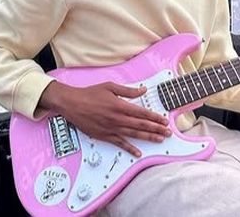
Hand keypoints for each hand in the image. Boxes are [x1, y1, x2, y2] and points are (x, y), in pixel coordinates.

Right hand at [39, 81, 170, 156]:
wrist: (72, 104)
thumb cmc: (90, 94)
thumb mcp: (110, 87)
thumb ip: (128, 90)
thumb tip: (142, 90)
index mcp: (120, 105)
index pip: (142, 113)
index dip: (155, 117)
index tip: (164, 120)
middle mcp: (117, 118)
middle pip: (141, 125)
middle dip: (156, 129)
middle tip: (168, 132)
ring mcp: (111, 128)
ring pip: (133, 135)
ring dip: (148, 138)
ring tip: (159, 140)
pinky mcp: (104, 136)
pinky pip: (119, 143)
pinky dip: (129, 148)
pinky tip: (138, 152)